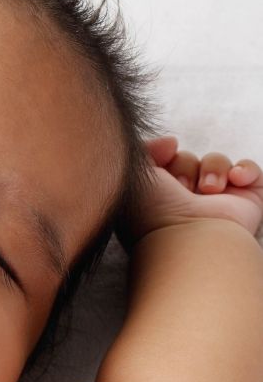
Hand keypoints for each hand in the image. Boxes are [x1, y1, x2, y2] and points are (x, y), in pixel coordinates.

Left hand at [119, 135, 262, 247]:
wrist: (190, 239)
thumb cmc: (154, 212)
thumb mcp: (133, 176)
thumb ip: (144, 151)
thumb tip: (171, 143)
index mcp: (156, 199)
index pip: (164, 162)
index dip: (165, 154)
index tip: (166, 154)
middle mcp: (185, 202)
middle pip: (188, 159)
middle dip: (184, 166)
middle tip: (182, 188)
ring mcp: (216, 203)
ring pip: (216, 161)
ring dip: (212, 169)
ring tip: (209, 191)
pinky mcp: (246, 203)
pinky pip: (249, 171)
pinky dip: (244, 170)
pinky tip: (235, 181)